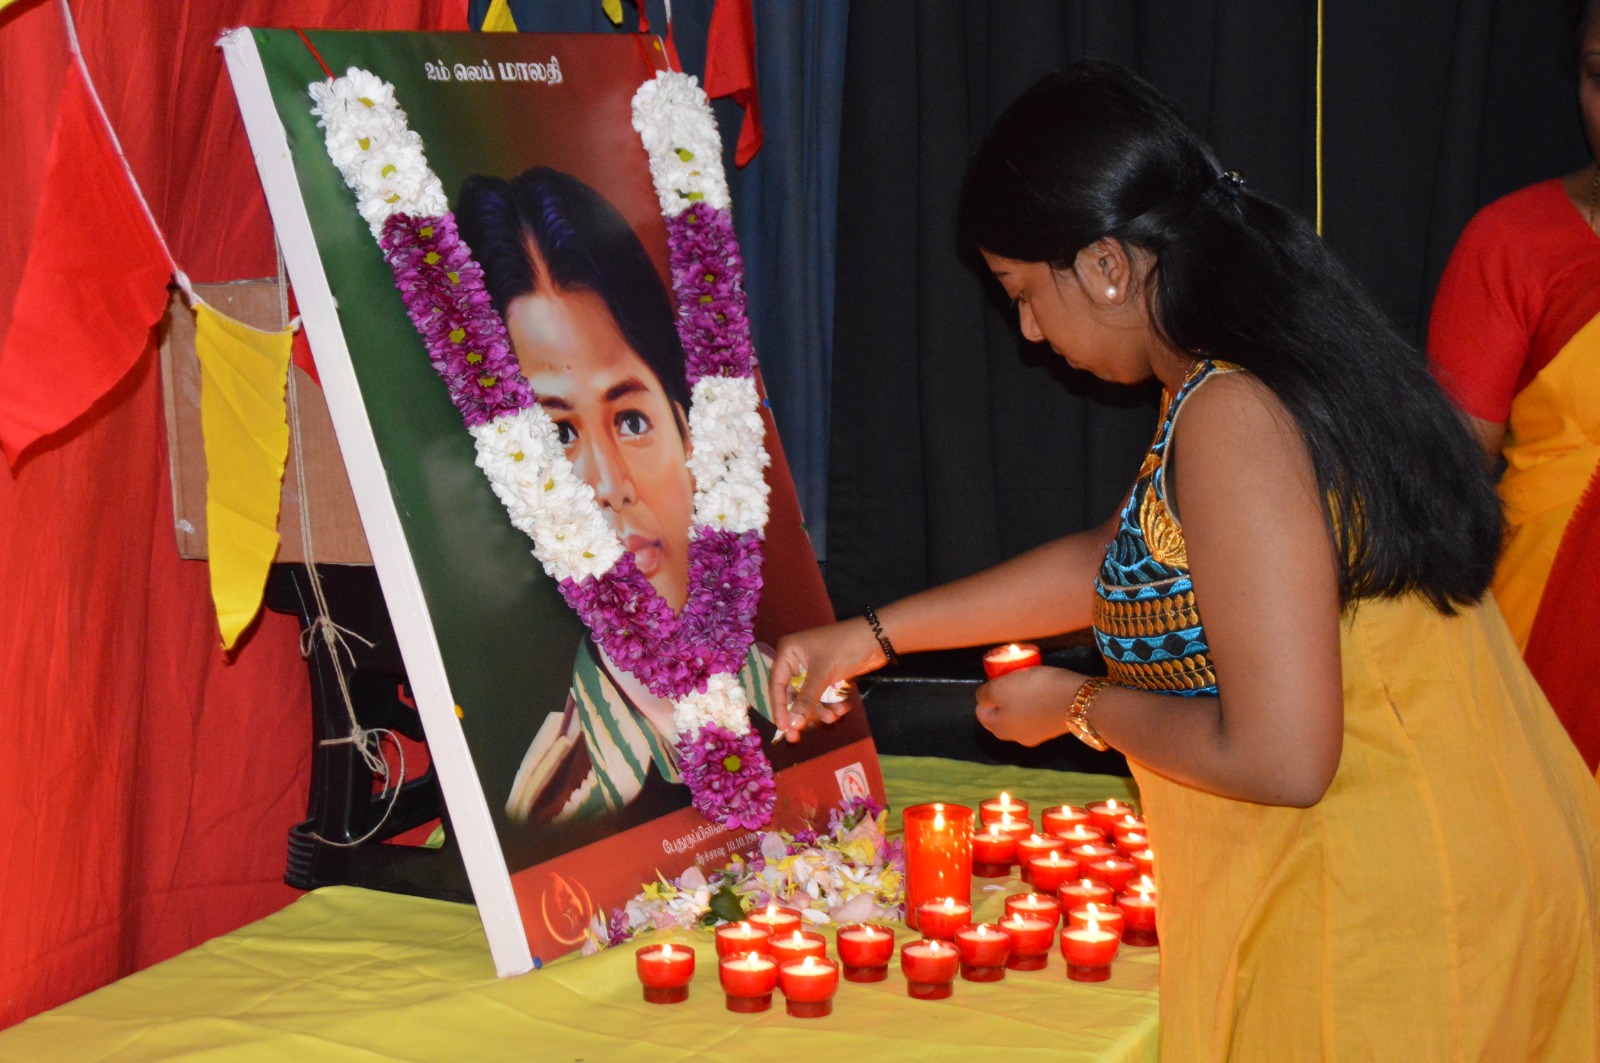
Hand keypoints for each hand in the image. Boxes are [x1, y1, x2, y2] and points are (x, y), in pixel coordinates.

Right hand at [769, 617, 884, 742]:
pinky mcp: (827, 675)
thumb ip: (806, 700)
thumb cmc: (845, 647)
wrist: (877, 638)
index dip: (779, 708)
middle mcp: (796, 660)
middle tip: (797, 737)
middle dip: (801, 713)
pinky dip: (831, 704)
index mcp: (788, 652)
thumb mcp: (823, 674)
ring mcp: (813, 668)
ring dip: (820, 710)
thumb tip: (791, 724)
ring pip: (809, 698)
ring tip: (833, 718)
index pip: (777, 685)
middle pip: (793, 694)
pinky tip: (843, 709)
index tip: (782, 728)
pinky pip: (823, 696)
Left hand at [974, 666, 1083, 747]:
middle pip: (1001, 716)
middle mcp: (1017, 737)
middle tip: (1010, 680)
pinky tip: (1042, 691)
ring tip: (1026, 683)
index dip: (986, 695)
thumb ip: (985, 695)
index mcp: (1001, 730)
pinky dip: (1035, 703)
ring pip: (1019, 715)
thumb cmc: (1033, 691)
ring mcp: (1037, 735)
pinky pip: (1036, 714)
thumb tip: (982, 700)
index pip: (982, 714)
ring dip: (1019, 700)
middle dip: (1002, 699)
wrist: (1077, 699)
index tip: (996, 681)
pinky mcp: (1053, 728)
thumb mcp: (1000, 688)